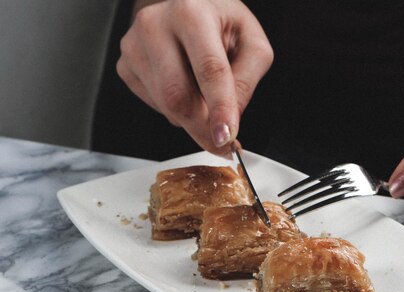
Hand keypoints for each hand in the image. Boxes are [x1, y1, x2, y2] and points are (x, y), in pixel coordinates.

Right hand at [116, 0, 272, 152]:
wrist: (190, 9)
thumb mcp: (252, 44)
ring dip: (192, 118)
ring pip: (166, 106)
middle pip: (178, 96)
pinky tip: (187, 89)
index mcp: (192, 12)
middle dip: (203, 127)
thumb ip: (247, 82)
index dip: (220, 108)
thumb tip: (230, 121)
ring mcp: (134, 46)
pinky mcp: (125, 66)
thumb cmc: (221, 24)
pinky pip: (155, 106)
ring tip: (207, 100)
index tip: (226, 137)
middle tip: (223, 140)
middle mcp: (156, 25)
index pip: (209, 69)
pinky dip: (176, 111)